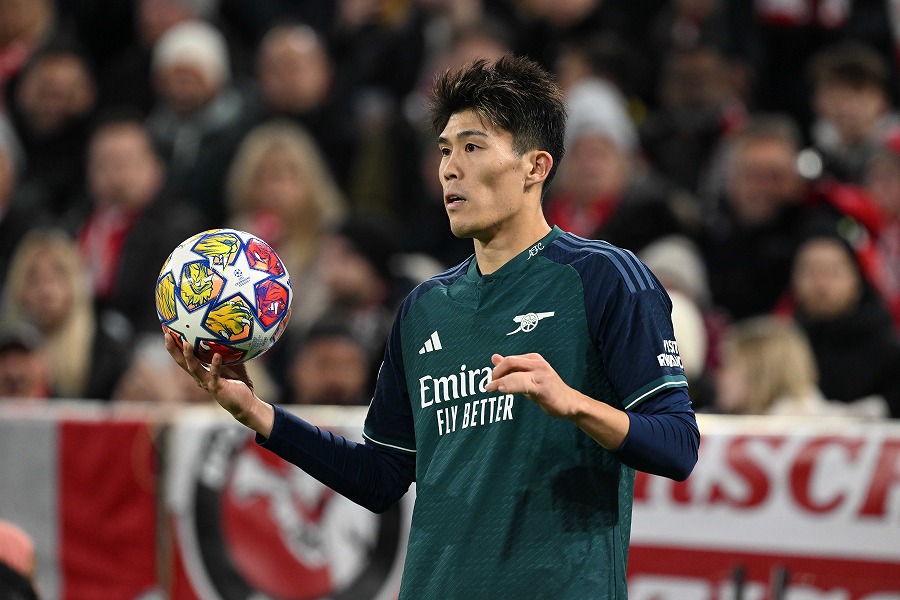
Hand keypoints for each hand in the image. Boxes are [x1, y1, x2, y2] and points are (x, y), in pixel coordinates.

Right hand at [164, 332, 273, 435]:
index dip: (175, 345)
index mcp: (200, 372)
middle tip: (167, 335)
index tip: (167, 330)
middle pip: (182, 363)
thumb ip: (227, 350)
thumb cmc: (238, 382)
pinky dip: (215, 365)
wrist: (246, 403)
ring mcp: (207, 383)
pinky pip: (215, 375)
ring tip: (186, 343)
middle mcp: (199, 378)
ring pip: (194, 369)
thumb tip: (228, 332)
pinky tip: (216, 356)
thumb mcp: (231, 362)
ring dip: (189, 356)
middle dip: (173, 349)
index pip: (184, 357)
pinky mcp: (217, 388)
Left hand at [485, 352, 629, 448]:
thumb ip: (512, 368)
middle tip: (489, 386)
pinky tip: (500, 389)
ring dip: (499, 380)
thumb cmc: (547, 390)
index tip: (491, 381)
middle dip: (496, 373)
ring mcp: (541, 375)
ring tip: (489, 387)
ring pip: (514, 372)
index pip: (509, 360)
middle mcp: (537, 363)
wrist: (570, 403)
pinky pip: (522, 384)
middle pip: (509, 362)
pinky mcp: (543, 388)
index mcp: (533, 359)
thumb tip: (493, 357)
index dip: (497, 370)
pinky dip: (509, 385)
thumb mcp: (528, 377)